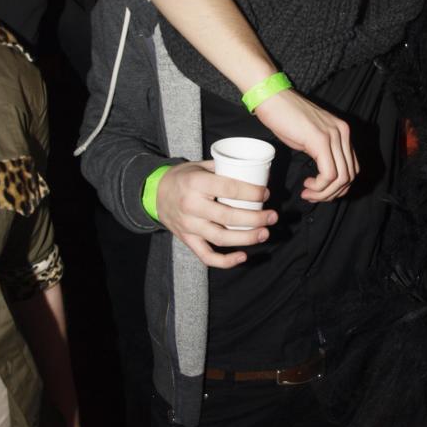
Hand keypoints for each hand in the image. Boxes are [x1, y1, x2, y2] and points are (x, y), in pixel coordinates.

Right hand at [156, 161, 277, 267]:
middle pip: (229, 217)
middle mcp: (191, 206)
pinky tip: (243, 256)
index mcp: (196, 184)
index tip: (266, 193)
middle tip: (273, 216)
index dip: (252, 192)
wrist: (154, 193)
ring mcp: (189, 226)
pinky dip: (226, 261)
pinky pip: (207, 256)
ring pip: (222, 238)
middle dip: (256, 218)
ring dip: (247, 238)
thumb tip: (255, 171)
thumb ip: (223, 169)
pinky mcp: (188, 240)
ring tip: (265, 233)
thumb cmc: (183, 177)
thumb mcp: (199, 165)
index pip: (229, 189)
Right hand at [254, 89, 357, 201]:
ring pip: (341, 178)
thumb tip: (324, 175)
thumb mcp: (309, 137)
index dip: (337, 186)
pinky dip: (320, 186)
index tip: (319, 190)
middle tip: (313, 196)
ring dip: (324, 193)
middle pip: (350, 175)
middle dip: (332, 193)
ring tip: (308, 193)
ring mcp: (334, 136)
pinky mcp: (321, 140)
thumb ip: (321, 152)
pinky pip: (329, 174)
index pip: (352, 168)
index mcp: (342, 132)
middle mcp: (343, 133)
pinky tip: (307, 185)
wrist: (271, 98)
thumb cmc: (284, 117)